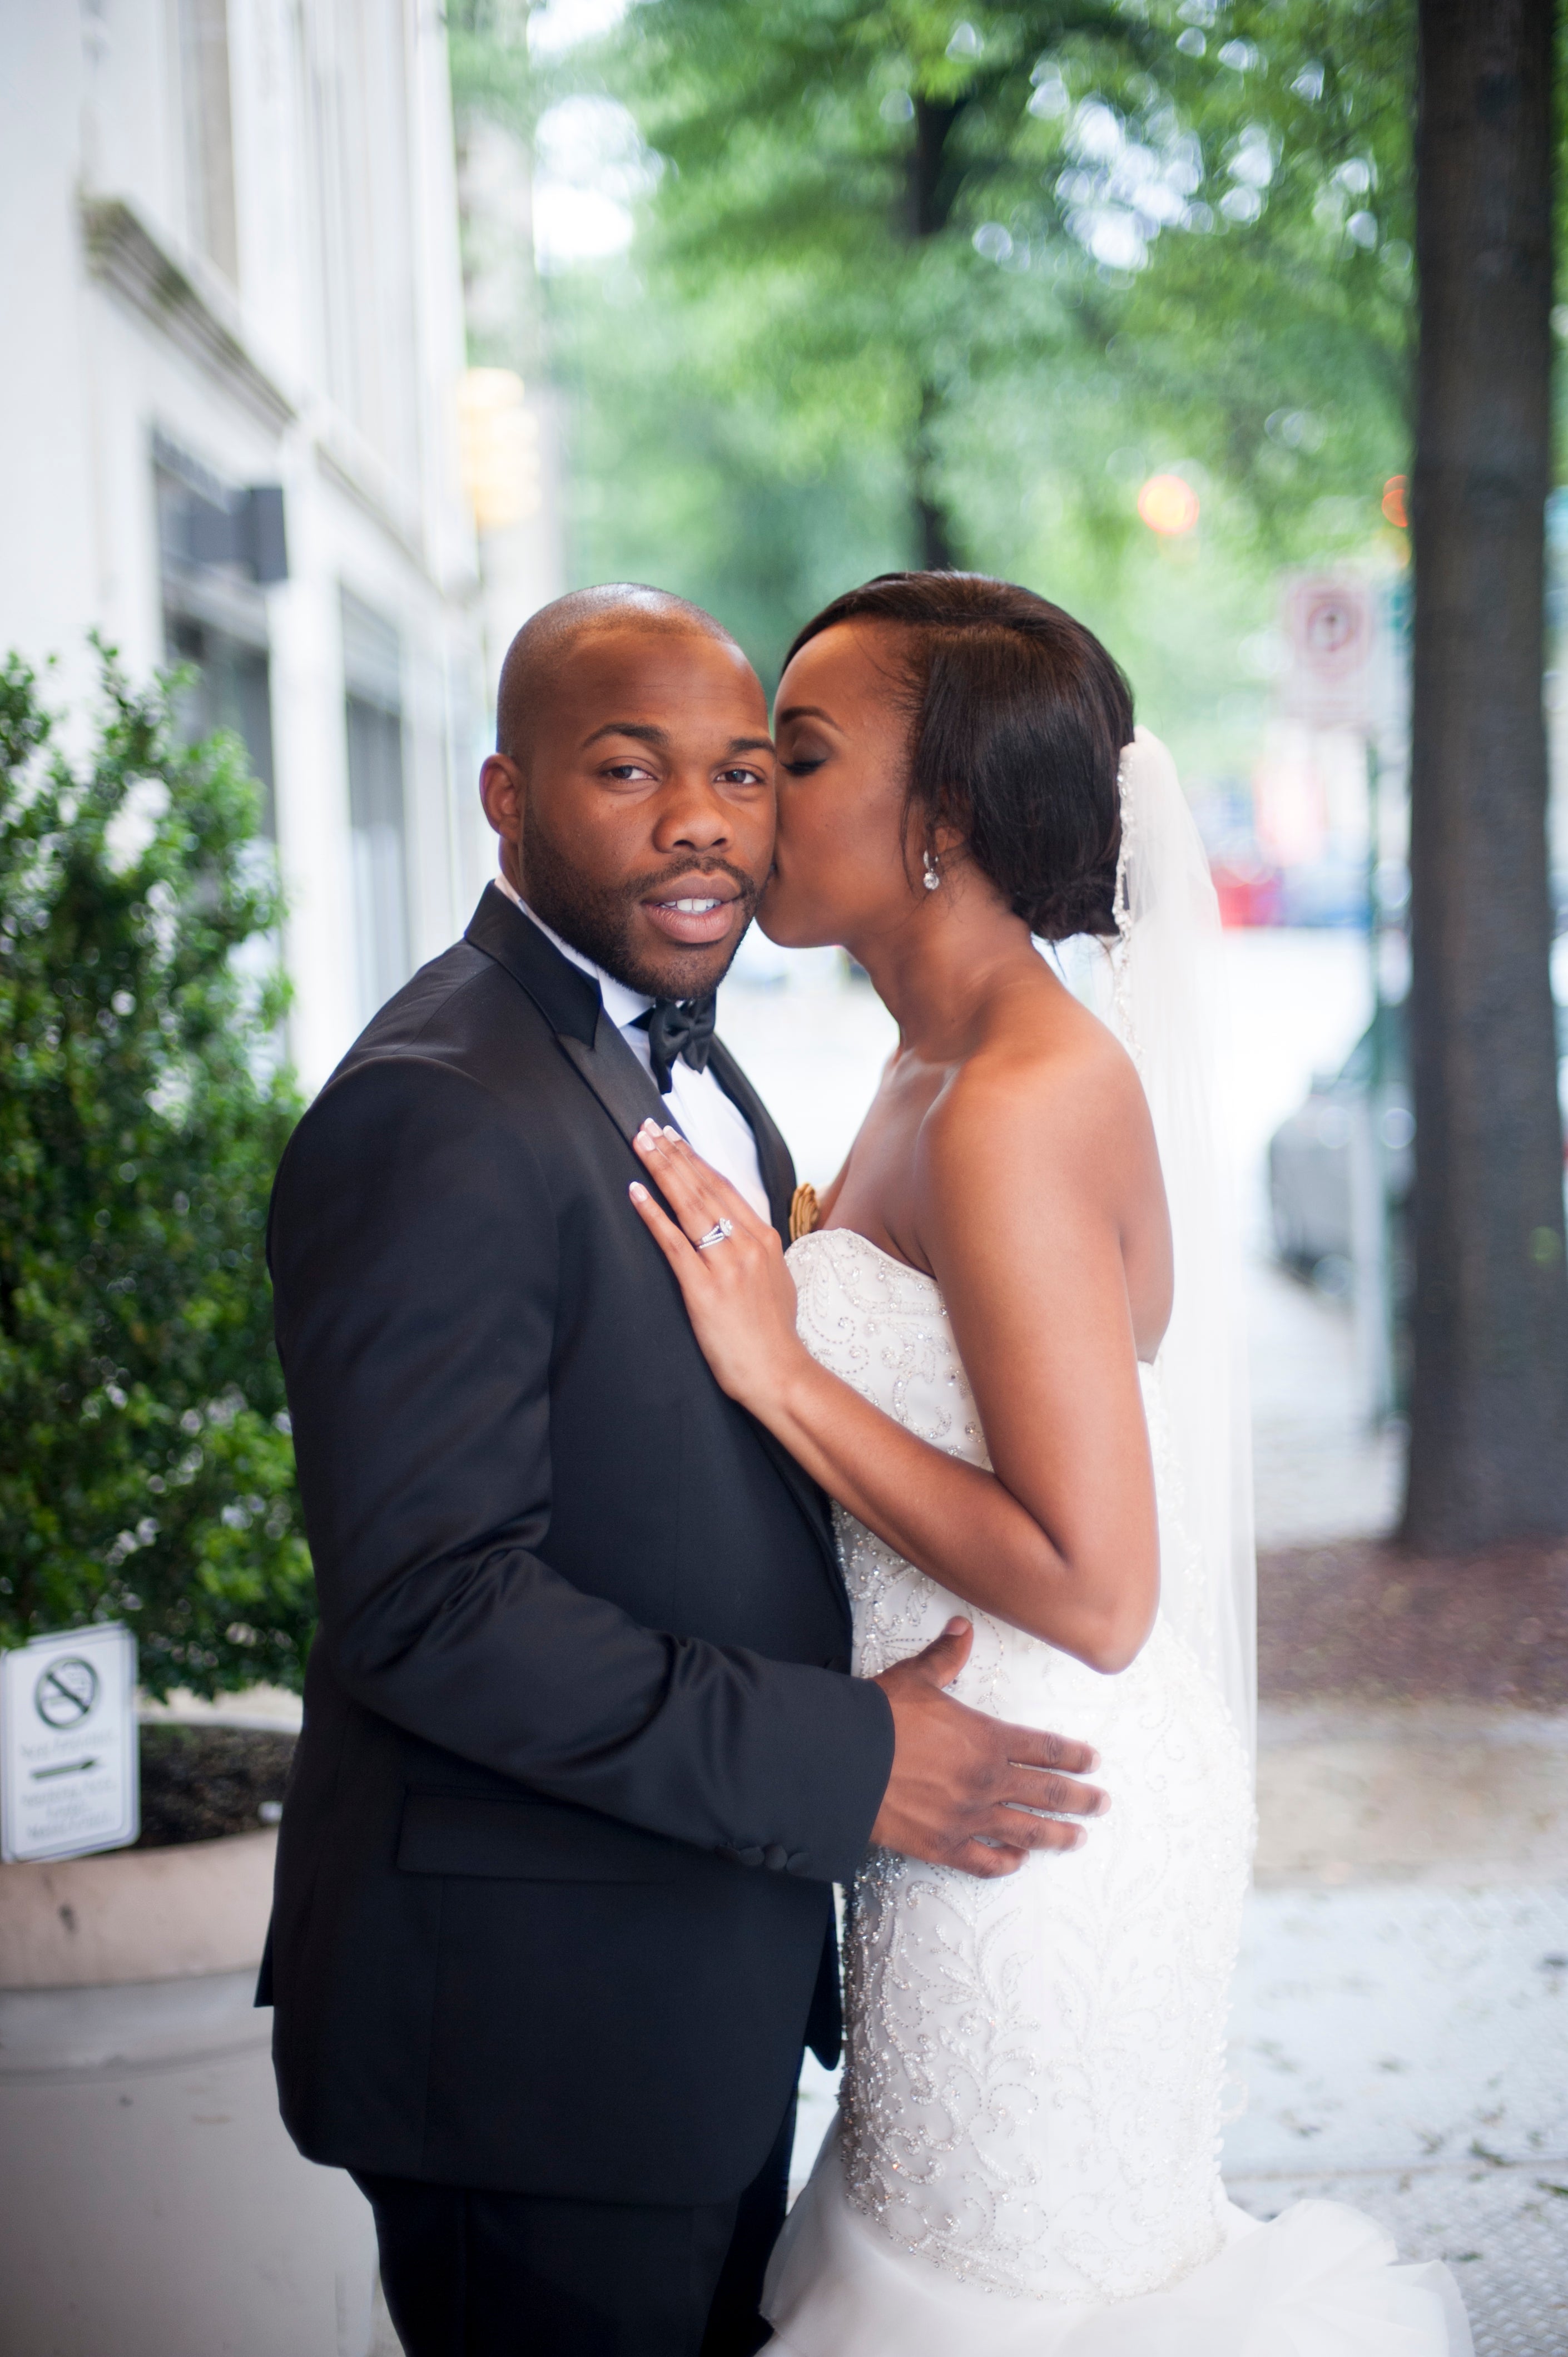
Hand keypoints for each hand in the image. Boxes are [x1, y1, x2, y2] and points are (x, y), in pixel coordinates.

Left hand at [629, 1121, 808, 1410]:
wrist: (778, 1372)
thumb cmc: (774, 1334)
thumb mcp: (777, 1279)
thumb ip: (758, 1251)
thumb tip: (741, 1233)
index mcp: (765, 1239)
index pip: (725, 1187)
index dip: (696, 1159)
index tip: (676, 1138)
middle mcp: (746, 1244)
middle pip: (703, 1187)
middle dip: (673, 1154)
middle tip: (648, 1128)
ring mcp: (725, 1264)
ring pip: (689, 1205)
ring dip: (661, 1170)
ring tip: (640, 1145)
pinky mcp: (703, 1288)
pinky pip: (673, 1242)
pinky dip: (653, 1214)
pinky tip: (636, 1192)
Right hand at [871, 1619, 1107, 1877]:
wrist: (844, 1760)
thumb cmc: (880, 1718)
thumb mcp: (916, 1678)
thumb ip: (946, 1657)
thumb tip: (961, 1629)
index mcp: (987, 1739)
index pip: (1044, 1749)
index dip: (1073, 1755)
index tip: (1093, 1761)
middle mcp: (986, 1781)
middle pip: (1047, 1793)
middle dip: (1080, 1799)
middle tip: (1102, 1803)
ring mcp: (968, 1817)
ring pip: (1026, 1831)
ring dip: (1057, 1835)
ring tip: (1078, 1838)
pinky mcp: (944, 1845)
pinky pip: (985, 1861)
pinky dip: (1006, 1862)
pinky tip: (1018, 1861)